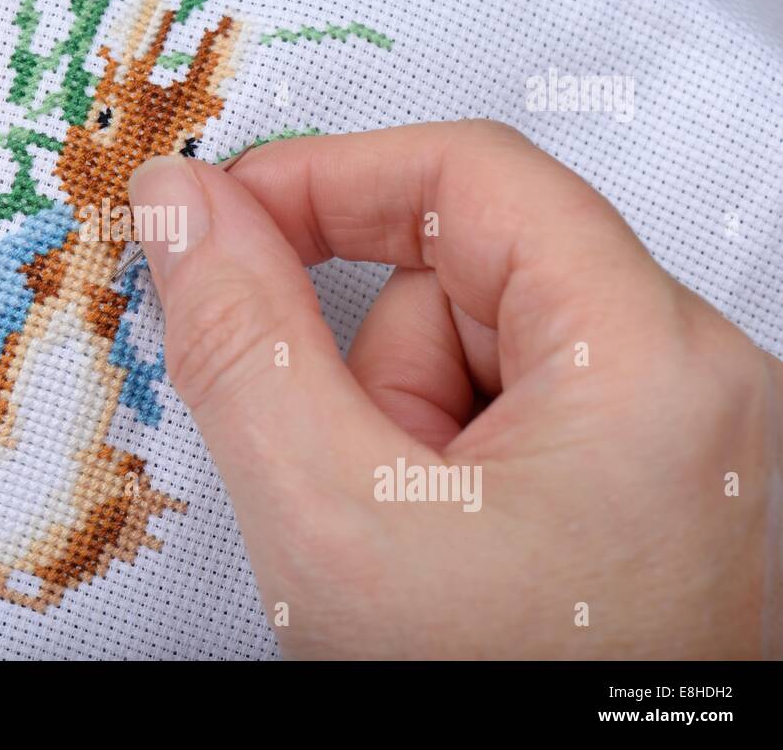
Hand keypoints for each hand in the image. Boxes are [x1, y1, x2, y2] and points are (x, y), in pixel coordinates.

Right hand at [129, 120, 777, 657]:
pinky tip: (443, 559)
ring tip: (408, 545)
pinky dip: (434, 469)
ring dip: (399, 432)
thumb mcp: (329, 518)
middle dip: (370, 368)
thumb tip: (182, 205)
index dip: (323, 177)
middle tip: (348, 475)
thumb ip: (240, 340)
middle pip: (465, 274)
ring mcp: (665, 438)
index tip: (216, 218)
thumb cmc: (495, 708)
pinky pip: (497, 416)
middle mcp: (687, 382)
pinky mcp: (632, 482)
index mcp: (649, 360)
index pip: (466, 173)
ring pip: (469, 354)